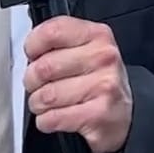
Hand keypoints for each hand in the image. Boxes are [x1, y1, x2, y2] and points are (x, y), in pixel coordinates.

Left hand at [22, 15, 132, 152]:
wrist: (124, 114)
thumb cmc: (98, 80)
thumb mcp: (86, 49)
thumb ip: (59, 41)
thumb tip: (29, 47)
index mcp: (97, 35)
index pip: (52, 31)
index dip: (33, 45)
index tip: (33, 54)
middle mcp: (103, 57)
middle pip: (44, 67)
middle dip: (32, 81)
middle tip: (38, 85)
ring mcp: (103, 86)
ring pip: (46, 95)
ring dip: (38, 104)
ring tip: (48, 103)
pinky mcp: (98, 115)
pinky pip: (53, 118)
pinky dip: (46, 121)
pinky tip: (56, 117)